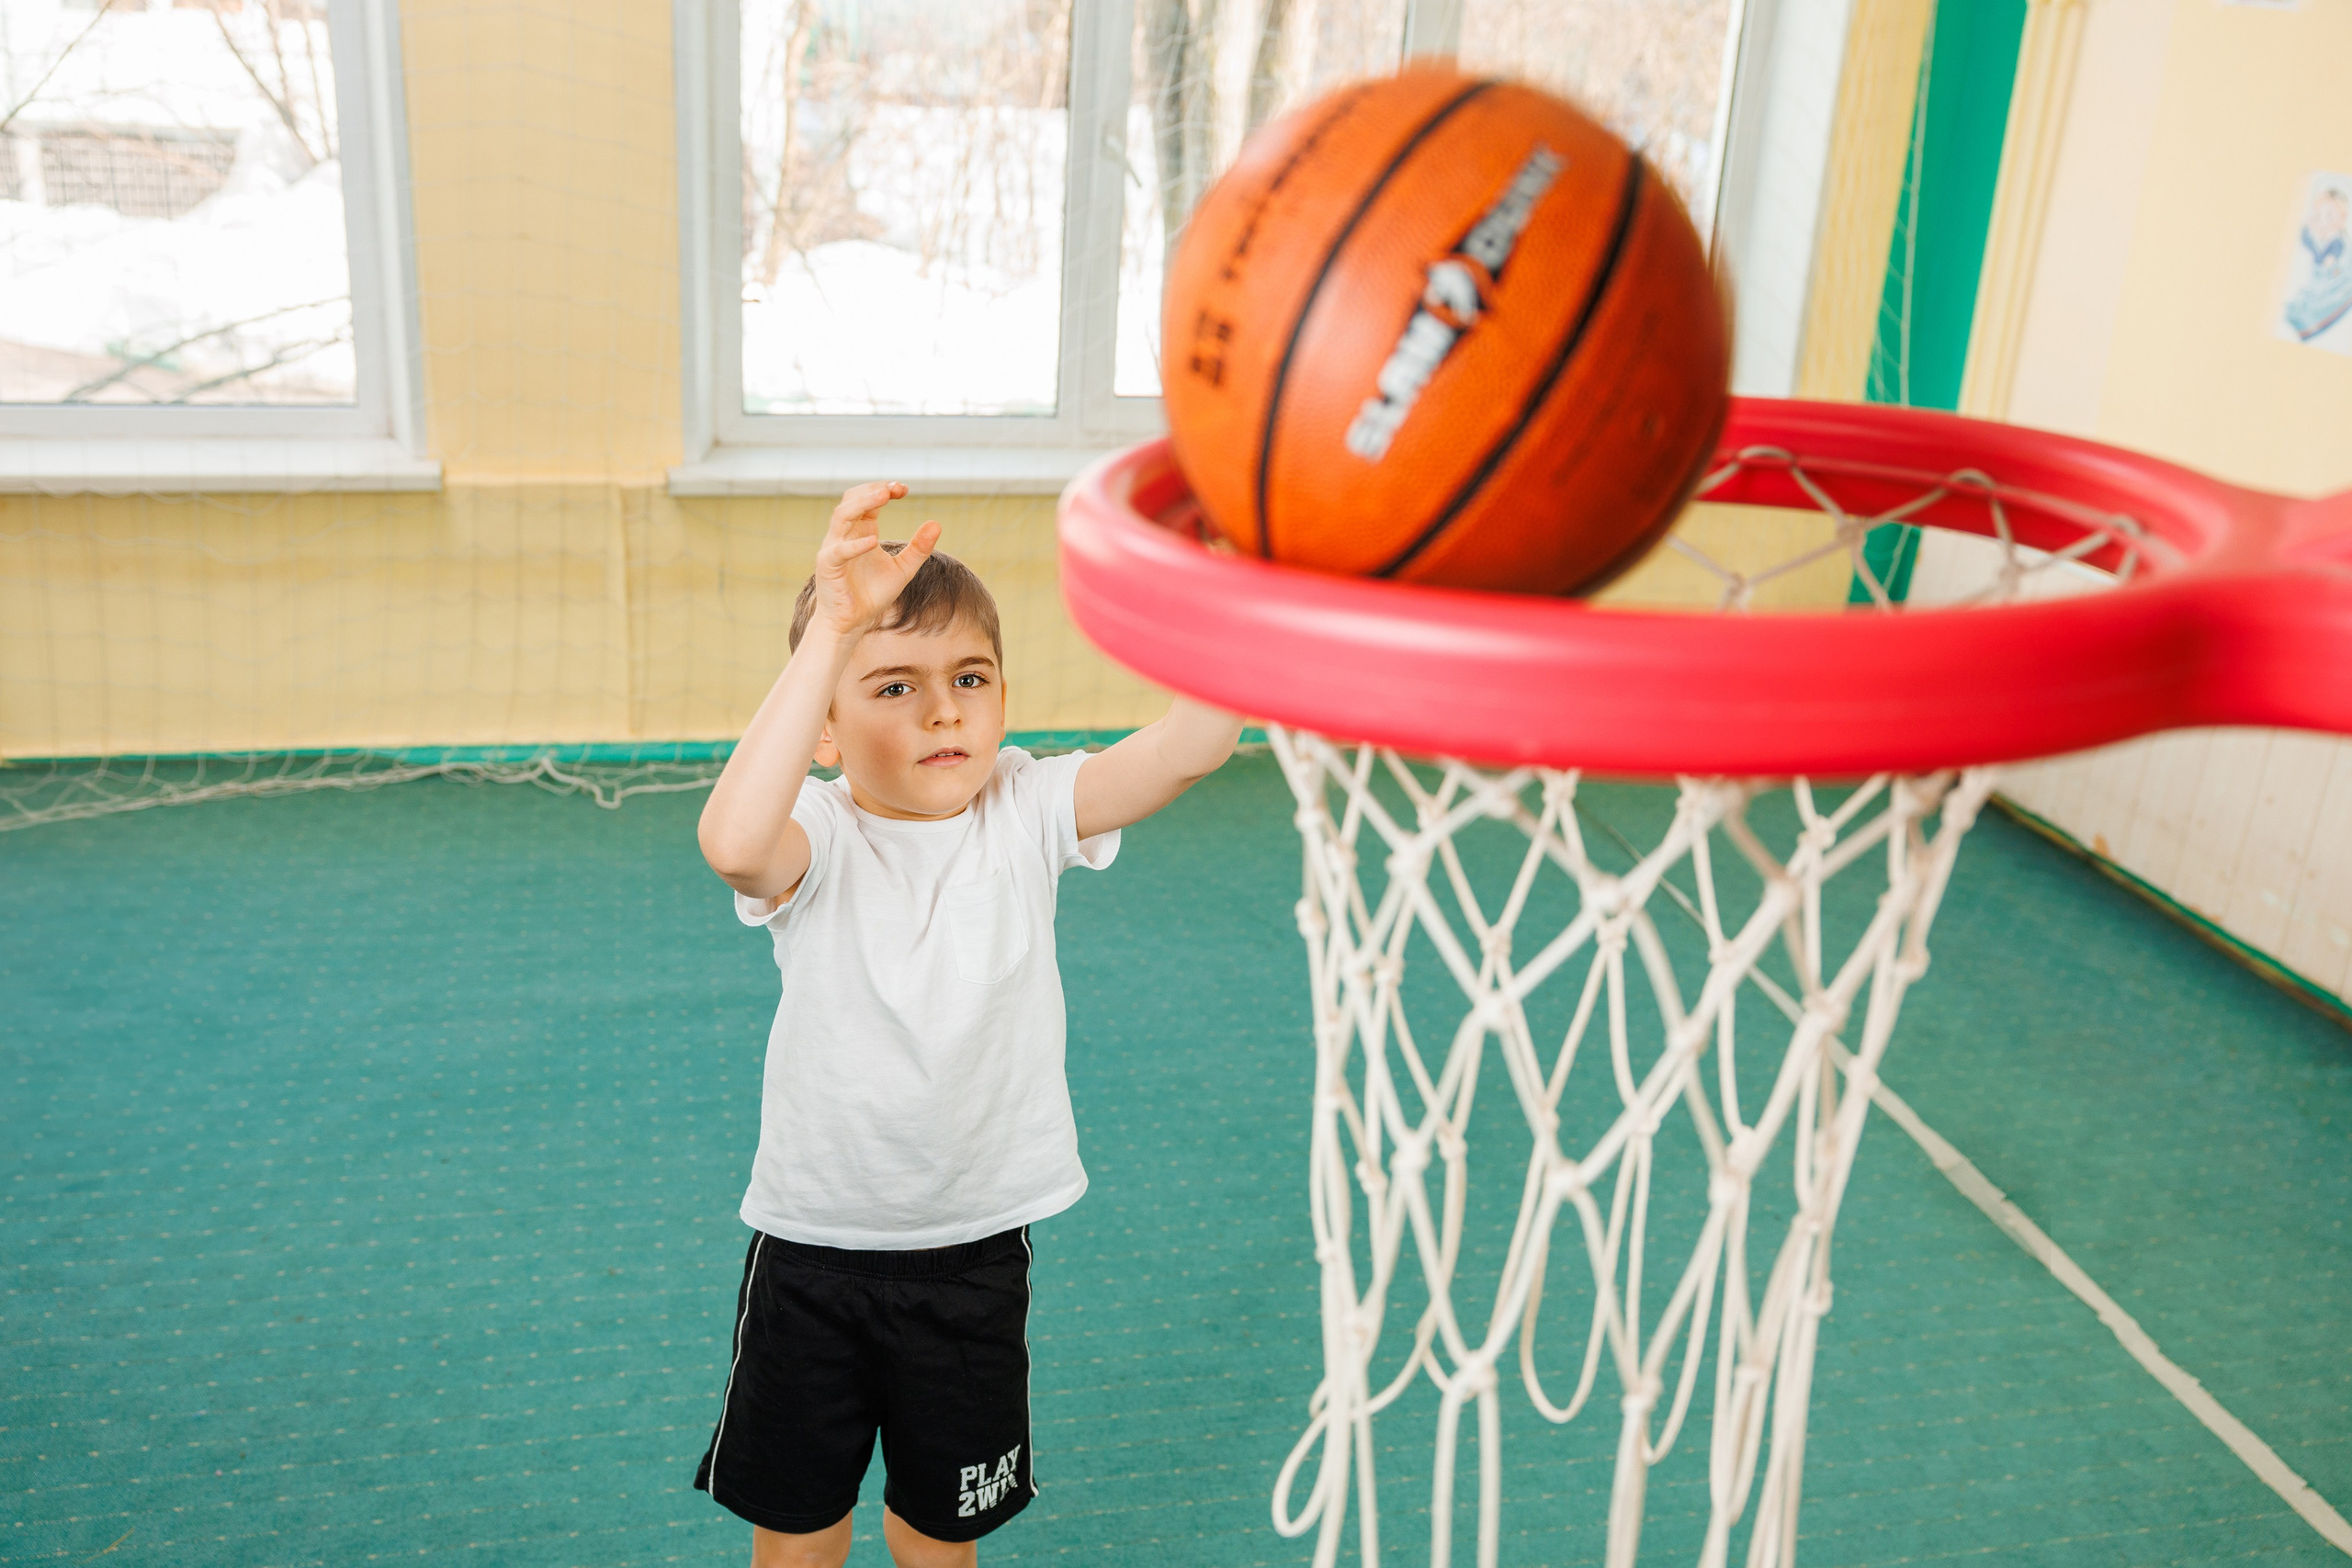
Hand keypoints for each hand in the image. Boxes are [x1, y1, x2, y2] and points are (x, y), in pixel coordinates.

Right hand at [807, 481, 942, 642]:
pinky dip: (855, 546)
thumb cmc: (872, 594)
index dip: (884, 490)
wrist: (851, 622)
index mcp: (862, 530)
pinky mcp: (828, 566)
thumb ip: (919, 548)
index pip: (869, 499)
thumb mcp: (903, 569)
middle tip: (894, 488)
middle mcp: (845, 534)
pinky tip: (873, 541)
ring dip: (861, 504)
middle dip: (872, 490)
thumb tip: (937, 523)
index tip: (904, 489)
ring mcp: (833, 548)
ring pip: (841, 516)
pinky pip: (839, 551)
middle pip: (852, 500)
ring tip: (883, 497)